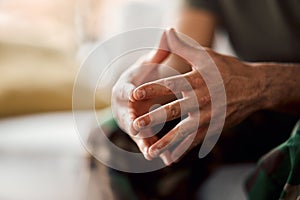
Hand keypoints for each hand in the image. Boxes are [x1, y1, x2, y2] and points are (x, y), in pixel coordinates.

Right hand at [112, 32, 174, 164]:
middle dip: (134, 125)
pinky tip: (169, 159)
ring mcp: (133, 125)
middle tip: (139, 131)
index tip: (133, 95)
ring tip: (155, 155)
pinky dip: (157, 151)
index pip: (124, 91)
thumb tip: (168, 31)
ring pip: (139, 137)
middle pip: (128, 118)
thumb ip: (158, 53)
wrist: (136, 98)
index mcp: (124, 91)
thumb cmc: (142, 80)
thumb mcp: (148, 66)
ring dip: (147, 145)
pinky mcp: (142, 136)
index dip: (128, 92)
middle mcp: (125, 110)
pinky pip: (150, 145)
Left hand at [131, 29, 264, 162]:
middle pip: (174, 111)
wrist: (254, 89)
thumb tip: (168, 31)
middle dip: (153, 119)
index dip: (151, 89)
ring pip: (183, 132)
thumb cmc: (227, 69)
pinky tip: (169, 158)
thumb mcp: (206, 56)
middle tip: (135, 126)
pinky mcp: (212, 128)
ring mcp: (208, 117)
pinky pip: (195, 141)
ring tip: (149, 152)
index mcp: (197, 81)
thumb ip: (184, 47)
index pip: (170, 84)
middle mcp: (201, 100)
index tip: (134, 95)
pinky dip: (182, 150)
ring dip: (165, 142)